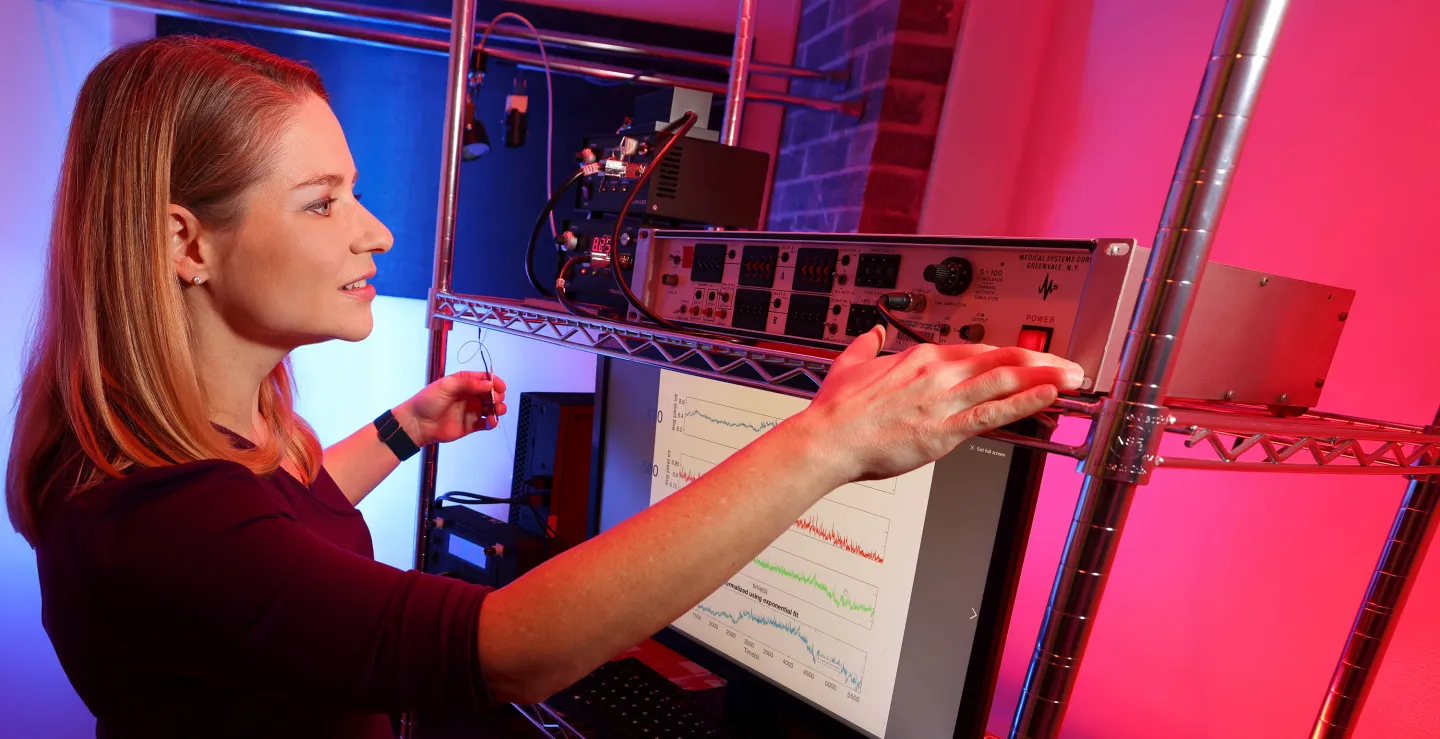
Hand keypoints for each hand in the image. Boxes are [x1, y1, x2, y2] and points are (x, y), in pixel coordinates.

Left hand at [392, 371, 507, 446]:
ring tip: (497, 410)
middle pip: (491, 394)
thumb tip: (489, 384)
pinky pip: (486, 423)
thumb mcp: (447, 385)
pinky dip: (492, 422)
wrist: (417, 424)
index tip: (501, 387)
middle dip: (498, 395)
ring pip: (491, 408)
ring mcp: (471, 411)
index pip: (484, 379)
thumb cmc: (428, 401)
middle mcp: (470, 396)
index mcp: (464, 383)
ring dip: (498, 408)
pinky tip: (491, 421)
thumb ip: (468, 383)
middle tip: (497, 399)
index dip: (494, 381)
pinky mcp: (471, 425)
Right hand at [795, 325, 1082, 483]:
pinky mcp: (944, 429)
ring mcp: (943, 399)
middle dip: (1043, 360)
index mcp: (920, 356)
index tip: (1033, 357)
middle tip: (1070, 365)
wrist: (826, 439)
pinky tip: (1048, 398)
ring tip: (1073, 379)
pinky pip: (993, 413)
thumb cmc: (837, 410)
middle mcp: (938, 372)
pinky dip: (1024, 403)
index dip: (1012, 353)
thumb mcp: (850, 364)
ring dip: (1045, 377)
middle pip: (1002, 359)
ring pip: (1005, 380)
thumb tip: (872, 333)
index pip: (979, 349)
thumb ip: (866, 346)